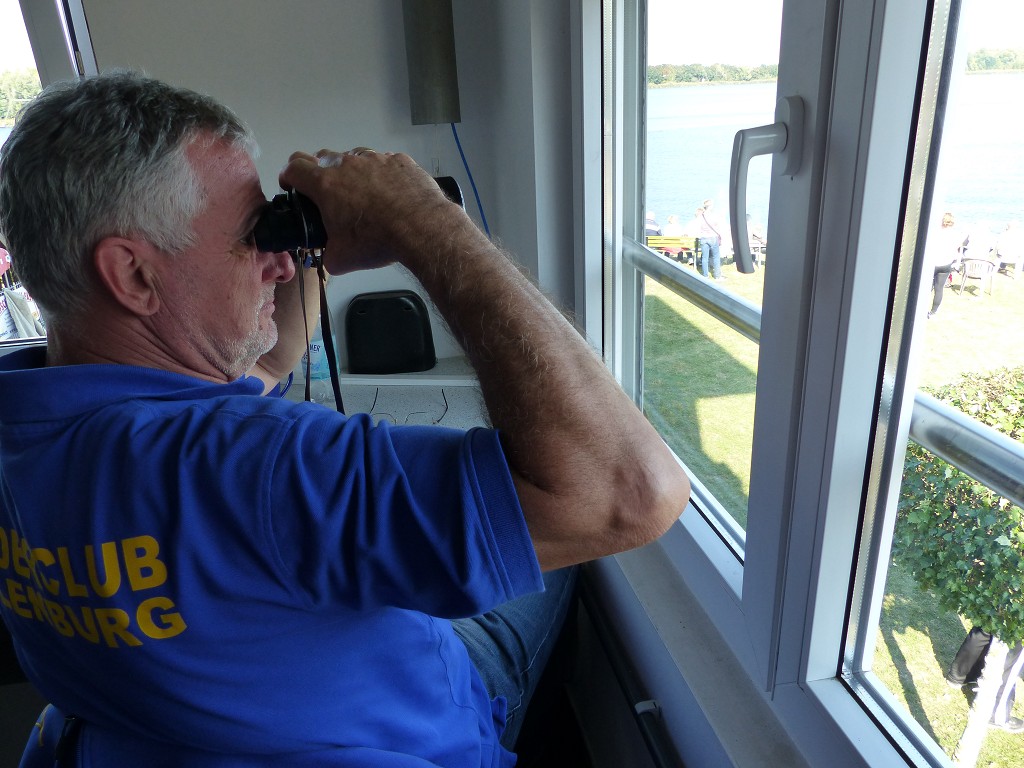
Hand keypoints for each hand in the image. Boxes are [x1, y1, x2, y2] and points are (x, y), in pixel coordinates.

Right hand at [277, 148, 461, 274]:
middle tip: (328, 194)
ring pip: (354, 157)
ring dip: (352, 172)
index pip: (294, 167)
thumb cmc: (375, 242)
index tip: (291, 187)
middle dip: (318, 172)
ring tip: (363, 195)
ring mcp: (375, 158)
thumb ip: (327, 254)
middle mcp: (347, 163)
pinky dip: (381, 175)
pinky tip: (391, 193)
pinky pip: (383, 163)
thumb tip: (328, 256)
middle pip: (322, 157)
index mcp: (325, 184)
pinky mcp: (400, 160)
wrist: (422, 227)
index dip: (288, 176)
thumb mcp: (341, 259)